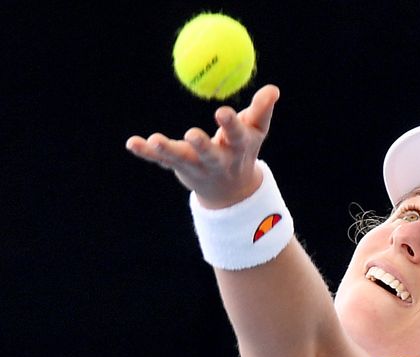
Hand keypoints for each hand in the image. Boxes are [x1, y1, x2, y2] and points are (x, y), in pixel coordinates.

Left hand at [126, 84, 279, 208]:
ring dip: (167, 151)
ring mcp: (197, 167)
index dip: (230, 125)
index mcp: (238, 149)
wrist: (230, 189)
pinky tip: (132, 143)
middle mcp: (218, 161)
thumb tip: (273, 89)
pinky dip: (146, 152)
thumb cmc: (243, 150)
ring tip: (155, 140)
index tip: (222, 112)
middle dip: (202, 146)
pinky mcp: (179, 168)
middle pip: (209, 155)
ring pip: (181, 160)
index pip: (237, 137)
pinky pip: (160, 160)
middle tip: (192, 134)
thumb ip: (262, 110)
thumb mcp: (255, 131)